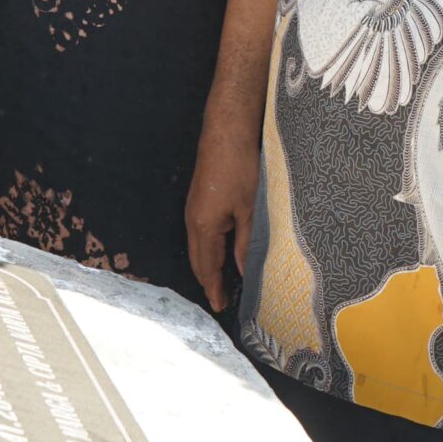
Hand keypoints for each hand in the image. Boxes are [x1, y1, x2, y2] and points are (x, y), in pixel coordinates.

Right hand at [184, 117, 260, 313]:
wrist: (226, 134)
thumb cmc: (240, 169)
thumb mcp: (249, 210)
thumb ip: (245, 243)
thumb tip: (242, 270)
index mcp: (204, 227)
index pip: (208, 268)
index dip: (214, 289)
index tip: (219, 307)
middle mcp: (193, 222)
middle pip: (198, 261)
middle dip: (208, 282)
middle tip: (220, 300)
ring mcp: (193, 210)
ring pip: (197, 248)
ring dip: (207, 267)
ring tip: (221, 283)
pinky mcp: (198, 201)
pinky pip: (200, 235)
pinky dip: (208, 251)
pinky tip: (220, 253)